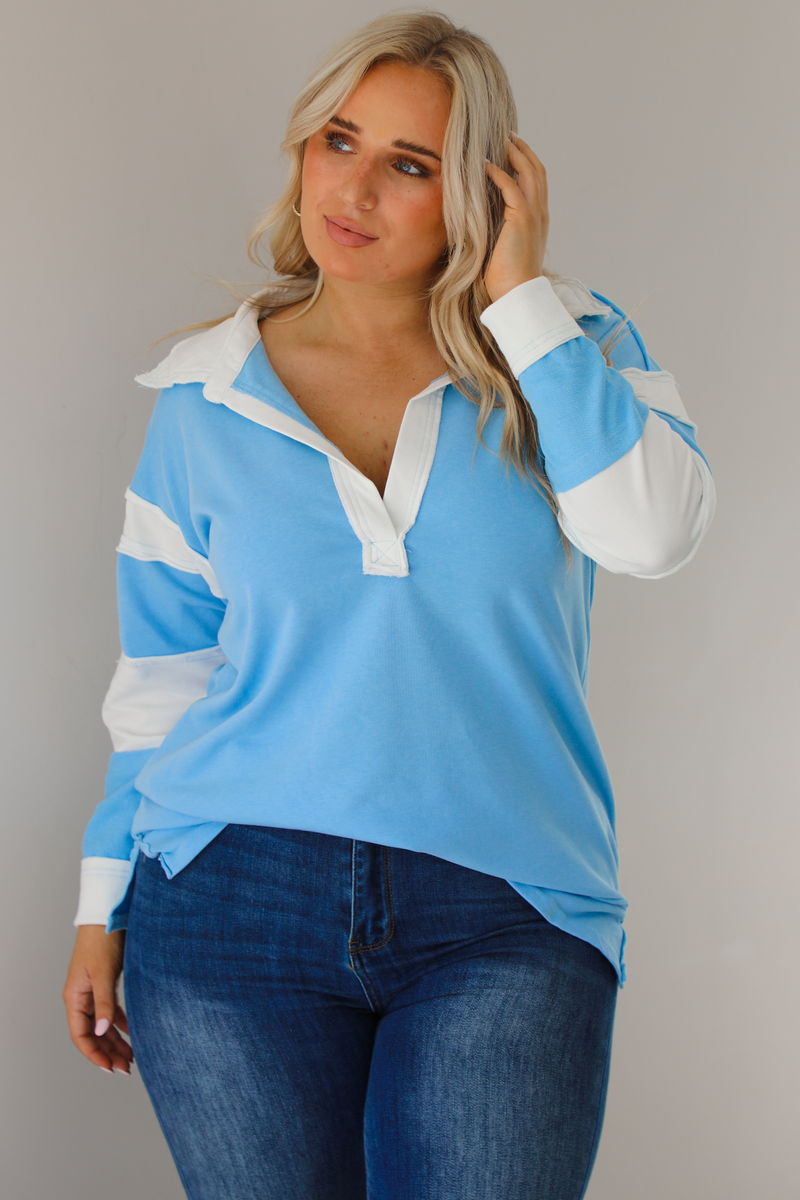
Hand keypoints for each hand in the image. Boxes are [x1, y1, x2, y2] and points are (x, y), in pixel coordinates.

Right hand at [62, 926, 133, 1074]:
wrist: (108, 915)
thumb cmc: (102, 941)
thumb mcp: (103, 974)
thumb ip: (104, 1003)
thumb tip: (101, 1031)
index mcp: (75, 997)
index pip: (81, 1035)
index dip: (94, 1054)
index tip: (110, 1068)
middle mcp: (82, 997)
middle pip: (92, 1034)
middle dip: (107, 1052)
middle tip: (126, 1068)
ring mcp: (93, 991)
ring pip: (102, 1024)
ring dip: (115, 1041)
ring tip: (131, 1057)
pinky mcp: (105, 984)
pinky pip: (111, 1011)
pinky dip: (121, 1024)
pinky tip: (133, 1033)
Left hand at [483, 133, 549, 303]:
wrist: (517, 292)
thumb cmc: (507, 278)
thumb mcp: (504, 247)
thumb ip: (500, 228)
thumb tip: (481, 219)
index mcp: (538, 219)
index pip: (537, 182)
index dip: (527, 163)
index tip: (513, 151)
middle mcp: (540, 213)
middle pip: (537, 170)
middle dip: (523, 150)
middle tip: (509, 136)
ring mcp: (534, 214)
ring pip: (529, 172)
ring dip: (515, 154)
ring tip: (501, 141)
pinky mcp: (522, 218)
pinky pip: (512, 187)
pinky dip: (499, 173)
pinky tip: (486, 165)